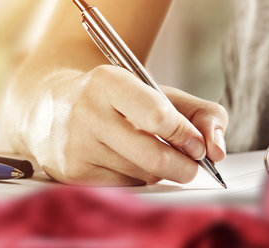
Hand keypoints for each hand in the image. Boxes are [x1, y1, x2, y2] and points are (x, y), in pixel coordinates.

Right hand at [21, 65, 227, 185]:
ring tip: (146, 150)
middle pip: (153, 155)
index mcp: (109, 82)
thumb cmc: (115, 99)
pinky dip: (137, 178)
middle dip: (183, 165)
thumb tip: (217, 150)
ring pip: (142, 174)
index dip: (186, 134)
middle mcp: (87, 112)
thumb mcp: (156, 91)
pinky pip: (125, 187)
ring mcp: (76, 146)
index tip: (198, 145)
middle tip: (192, 164)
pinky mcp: (73, 174)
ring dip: (158, 170)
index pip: (157, 115)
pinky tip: (125, 160)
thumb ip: (199, 112)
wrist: (51, 109)